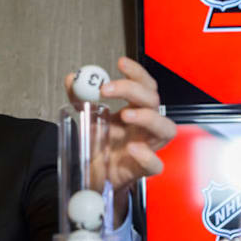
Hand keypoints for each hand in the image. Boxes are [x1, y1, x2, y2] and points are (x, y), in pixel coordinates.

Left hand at [65, 57, 176, 223]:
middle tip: (107, 89)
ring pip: (167, 129)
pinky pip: (155, 165)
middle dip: (133, 89)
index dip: (137, 73)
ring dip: (148, 117)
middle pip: (154, 101)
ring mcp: (148, 148)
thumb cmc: (99, 147)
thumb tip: (73, 78)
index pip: (146, 86)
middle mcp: (145, 127)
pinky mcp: (143, 170)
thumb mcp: (87, 119)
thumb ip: (80, 98)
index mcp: (135, 111)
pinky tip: (132, 149)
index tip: (121, 62)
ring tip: (126, 114)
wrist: (94, 177)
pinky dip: (148, 156)